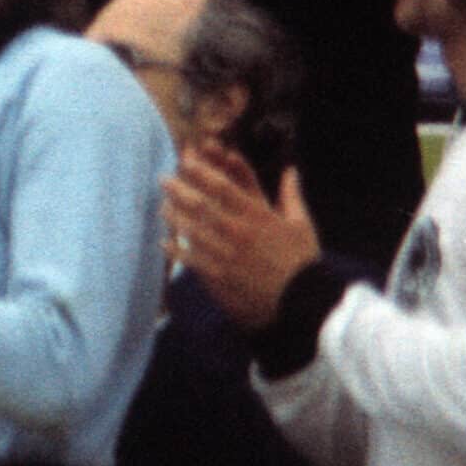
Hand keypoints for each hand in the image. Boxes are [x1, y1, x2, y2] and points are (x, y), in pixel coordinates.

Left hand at [160, 144, 320, 330]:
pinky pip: (191, 260)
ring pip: (191, 230)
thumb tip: (290, 170)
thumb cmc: (303, 263)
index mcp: (259, 216)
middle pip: (201, 204)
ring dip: (173, 216)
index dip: (202, 171)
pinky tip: (164, 242)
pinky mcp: (219, 277)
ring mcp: (226, 254)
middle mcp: (239, 231)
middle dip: (179, 189)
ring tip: (162, 207)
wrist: (301, 304)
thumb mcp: (302, 225)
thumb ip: (291, 195)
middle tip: (163, 179)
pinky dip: (176, 250)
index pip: (223, 186)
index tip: (186, 160)